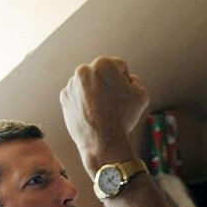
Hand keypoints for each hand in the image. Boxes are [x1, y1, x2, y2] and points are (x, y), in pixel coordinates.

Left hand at [60, 56, 149, 174]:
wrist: (103, 142)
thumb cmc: (124, 117)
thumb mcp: (141, 94)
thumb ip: (135, 80)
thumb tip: (127, 79)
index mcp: (103, 64)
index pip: (120, 67)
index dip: (126, 82)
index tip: (124, 97)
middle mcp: (83, 70)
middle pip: (102, 74)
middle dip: (108, 85)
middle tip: (113, 104)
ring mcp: (71, 84)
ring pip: (89, 84)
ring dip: (95, 93)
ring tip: (102, 111)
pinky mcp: (64, 98)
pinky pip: (78, 96)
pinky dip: (84, 103)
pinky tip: (92, 114)